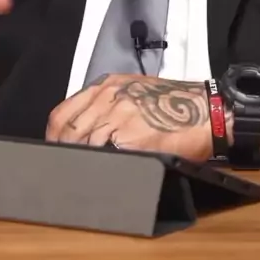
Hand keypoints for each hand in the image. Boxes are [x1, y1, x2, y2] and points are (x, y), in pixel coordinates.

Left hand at [46, 74, 212, 161]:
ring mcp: (120, 119)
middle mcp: (109, 98)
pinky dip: (100, 168)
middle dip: (64, 152)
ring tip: (83, 174)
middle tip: (66, 166)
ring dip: (81, 161)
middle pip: (69, 132)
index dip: (53, 136)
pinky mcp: (133, 140)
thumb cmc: (173, 102)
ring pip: (83, 146)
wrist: (205, 110)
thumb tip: (83, 128)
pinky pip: (106, 158)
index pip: (63, 113)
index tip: (53, 149)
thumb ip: (106, 102)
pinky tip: (104, 173)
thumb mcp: (133, 89)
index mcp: (108, 86)